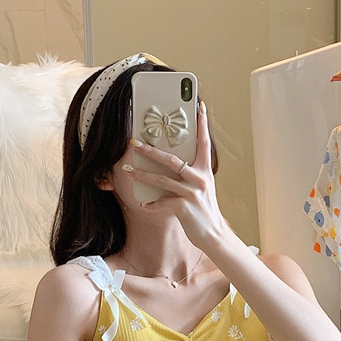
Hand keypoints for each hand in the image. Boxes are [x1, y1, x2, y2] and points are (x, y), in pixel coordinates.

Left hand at [127, 102, 228, 248]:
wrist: (213, 235)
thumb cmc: (204, 210)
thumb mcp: (202, 188)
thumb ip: (190, 175)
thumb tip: (170, 162)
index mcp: (204, 170)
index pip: (204, 142)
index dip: (201, 124)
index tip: (198, 106)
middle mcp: (199, 178)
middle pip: (171, 159)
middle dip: (150, 150)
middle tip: (134, 142)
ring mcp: (192, 193)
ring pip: (161, 180)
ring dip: (142, 175)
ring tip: (127, 170)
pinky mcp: (184, 208)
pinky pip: (161, 203)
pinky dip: (150, 204)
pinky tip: (142, 204)